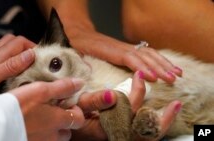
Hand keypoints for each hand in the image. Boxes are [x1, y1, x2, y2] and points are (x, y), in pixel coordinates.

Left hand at [0, 34, 35, 100]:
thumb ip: (10, 65)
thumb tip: (30, 54)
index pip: (20, 42)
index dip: (33, 47)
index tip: (44, 59)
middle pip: (16, 43)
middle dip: (29, 49)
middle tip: (38, 62)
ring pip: (11, 52)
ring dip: (22, 57)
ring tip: (31, 68)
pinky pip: (6, 62)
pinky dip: (16, 66)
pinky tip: (19, 75)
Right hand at [10, 78, 84, 140]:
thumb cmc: (16, 106)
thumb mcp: (40, 90)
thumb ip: (62, 87)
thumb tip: (80, 83)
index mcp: (58, 120)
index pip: (79, 119)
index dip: (76, 111)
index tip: (67, 105)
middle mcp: (53, 136)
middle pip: (67, 132)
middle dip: (64, 123)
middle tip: (52, 112)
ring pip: (55, 140)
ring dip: (52, 132)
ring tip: (40, 120)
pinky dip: (41, 136)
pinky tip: (31, 127)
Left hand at [66, 28, 181, 82]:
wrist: (76, 30)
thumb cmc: (75, 45)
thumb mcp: (74, 54)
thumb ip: (81, 64)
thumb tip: (86, 76)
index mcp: (108, 50)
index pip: (128, 58)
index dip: (141, 67)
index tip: (154, 78)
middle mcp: (120, 47)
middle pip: (144, 55)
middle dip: (160, 67)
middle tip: (172, 79)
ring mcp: (124, 47)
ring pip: (148, 53)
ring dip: (163, 63)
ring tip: (177, 73)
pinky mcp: (126, 48)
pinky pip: (146, 52)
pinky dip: (158, 59)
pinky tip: (167, 66)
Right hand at [70, 71, 179, 140]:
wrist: (70, 126)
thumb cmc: (73, 113)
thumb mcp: (80, 105)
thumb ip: (95, 101)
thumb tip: (112, 95)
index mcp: (109, 126)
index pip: (131, 109)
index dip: (138, 91)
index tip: (139, 75)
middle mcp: (119, 134)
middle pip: (147, 131)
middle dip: (164, 118)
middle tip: (176, 104)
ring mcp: (122, 136)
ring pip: (148, 135)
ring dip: (163, 122)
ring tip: (174, 109)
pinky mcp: (123, 134)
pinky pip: (143, 132)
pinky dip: (154, 124)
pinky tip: (160, 114)